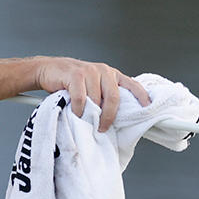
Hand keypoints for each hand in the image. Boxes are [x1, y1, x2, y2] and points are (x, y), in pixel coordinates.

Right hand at [31, 57, 150, 131]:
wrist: (50, 70)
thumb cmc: (73, 83)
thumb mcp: (93, 87)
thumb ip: (105, 97)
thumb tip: (116, 119)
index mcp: (112, 74)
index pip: (132, 84)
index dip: (141, 96)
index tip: (148, 108)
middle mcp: (104, 71)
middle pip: (114, 97)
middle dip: (109, 116)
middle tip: (103, 128)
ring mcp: (90, 71)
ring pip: (96, 100)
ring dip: (91, 115)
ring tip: (86, 121)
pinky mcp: (76, 75)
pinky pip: (81, 98)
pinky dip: (79, 110)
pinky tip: (77, 114)